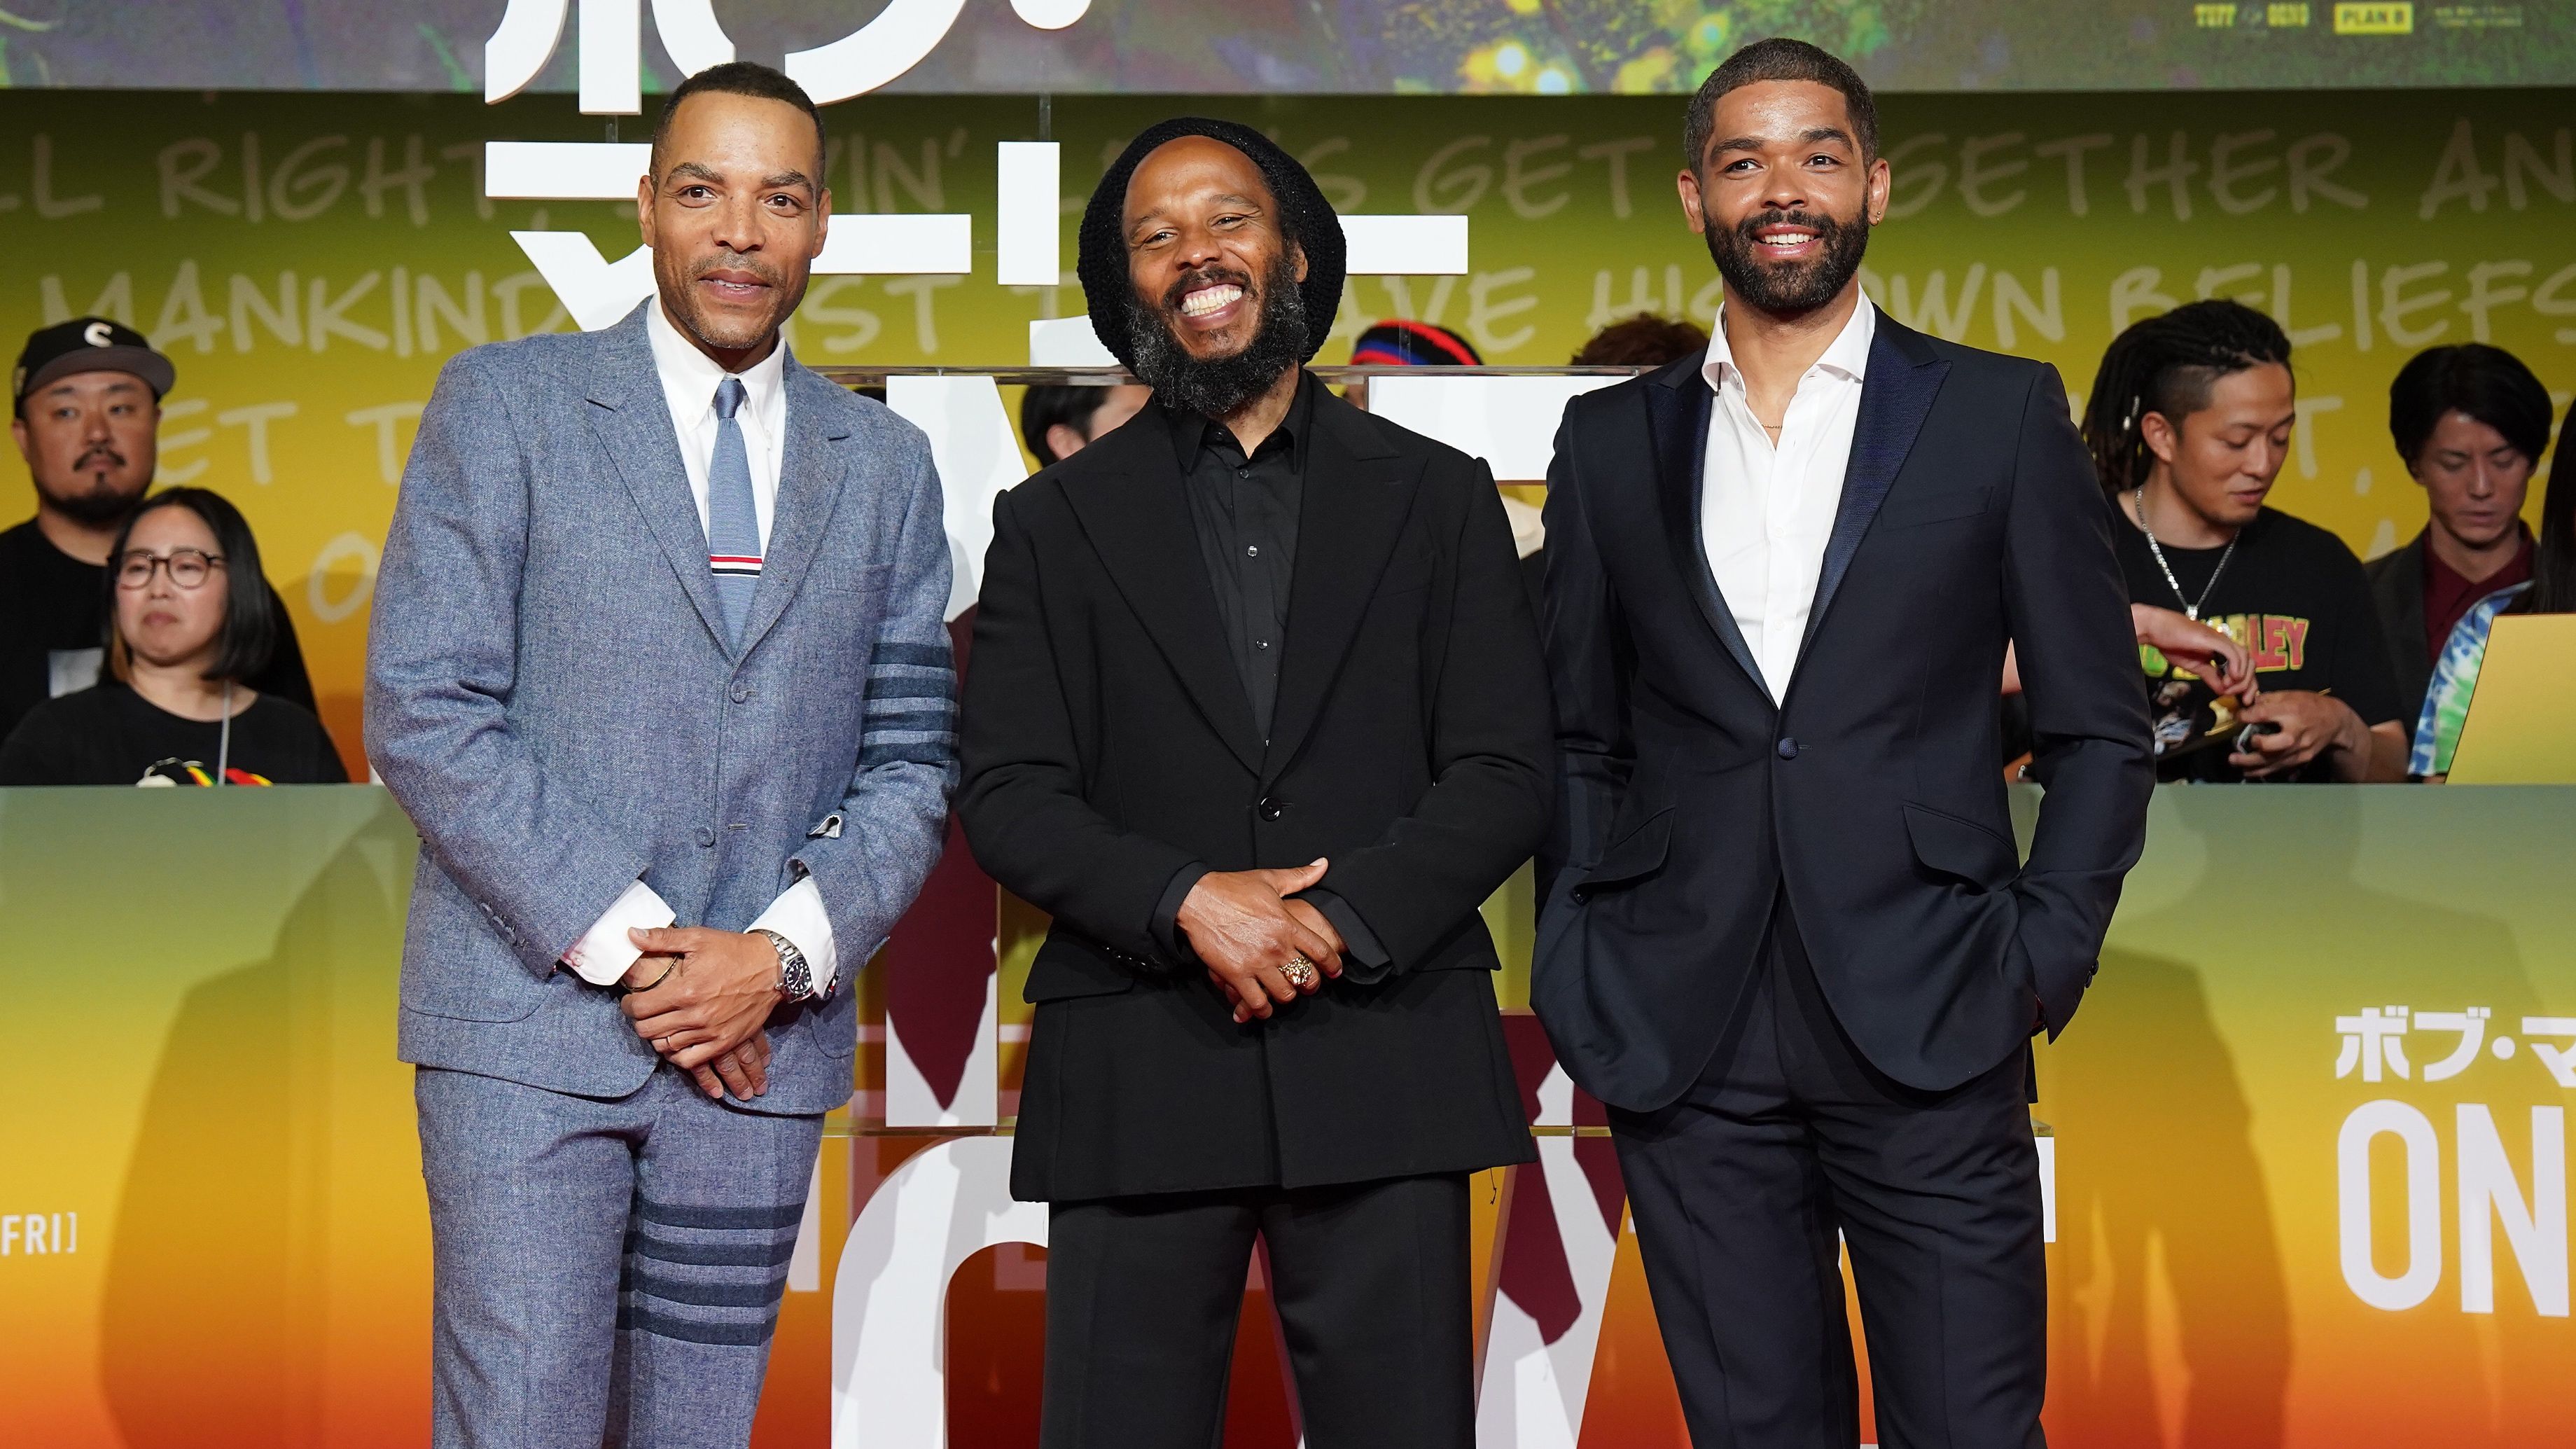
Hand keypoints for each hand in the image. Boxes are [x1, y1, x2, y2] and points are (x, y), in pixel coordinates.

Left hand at [621, 926, 783, 1098]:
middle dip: (639, 1021)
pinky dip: (677, 1054)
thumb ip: (662, 938)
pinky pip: (690, 1060)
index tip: (630, 1000)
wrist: (773, 968)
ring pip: (666, 1046)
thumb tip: (631, 934)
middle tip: (642, 1013)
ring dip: (657, 1036)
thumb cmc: (734, 951)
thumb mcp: (698, 937)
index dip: (628, 1005)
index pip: (640, 1008)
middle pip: (648, 1030)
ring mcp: (711, 1032)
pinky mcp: (725, 1042)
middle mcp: (696, 1015)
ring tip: (660, 1024)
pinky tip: (677, 1041)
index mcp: (686, 990)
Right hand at [1176, 858, 1340, 1022]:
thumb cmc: (1230, 888)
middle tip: (1306, 984)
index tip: (1335, 971)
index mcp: (1287, 924)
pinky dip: (1262, 1009)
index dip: (1333, 965)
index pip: (1321, 951)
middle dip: (1310, 984)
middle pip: (1306, 978)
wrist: (1196, 899)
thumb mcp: (1269, 879)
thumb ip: (1299, 876)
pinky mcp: (1236, 974)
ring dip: (1286, 996)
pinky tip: (1263, 1007)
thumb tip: (1322, 865)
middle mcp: (1276, 947)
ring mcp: (1256, 963)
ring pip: (1284, 994)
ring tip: (1283, 993)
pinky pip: (1256, 1002)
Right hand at [2131, 604, 2255, 698]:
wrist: (2157, 629)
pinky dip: (2236, 666)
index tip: (2243, 700)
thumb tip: (2222, 690)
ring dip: (2241, 677)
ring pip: (2245, 658)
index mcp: (2221, 650)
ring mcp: (2220, 640)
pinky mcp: (2213, 639)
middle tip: (2240, 698)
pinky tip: (2230, 677)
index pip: (2244, 667)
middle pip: (2250, 663)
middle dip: (2249, 684)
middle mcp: (2225, 644)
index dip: (2247, 684)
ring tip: (2228, 687)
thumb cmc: (2172, 643)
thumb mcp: (2194, 666)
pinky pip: (2232, 653)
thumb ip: (2210, 676)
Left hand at [2228, 690, 2361, 777]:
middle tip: (2237, 746)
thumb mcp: (2291, 695)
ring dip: (2252, 764)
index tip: (2237, 717)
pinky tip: (2249, 771)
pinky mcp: (2302, 759)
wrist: (2336, 722)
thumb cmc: (2311, 706)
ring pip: (2274, 761)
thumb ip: (2269, 699)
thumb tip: (2247, 705)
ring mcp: (2300, 749)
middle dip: (2254, 747)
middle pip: (2273, 745)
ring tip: (2234, 762)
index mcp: (2292, 711)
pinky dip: (2263, 771)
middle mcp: (2296, 732)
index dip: (2247, 716)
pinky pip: (2280, 767)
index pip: (2264, 714)